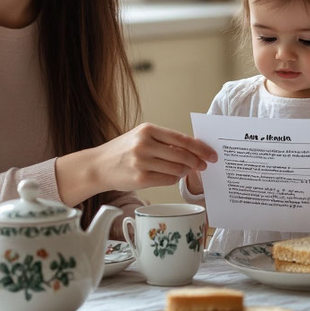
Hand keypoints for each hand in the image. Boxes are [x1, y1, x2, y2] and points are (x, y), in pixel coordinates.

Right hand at [58, 123, 216, 200]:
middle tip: (205, 165)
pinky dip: (174, 179)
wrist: (98, 166)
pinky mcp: (140, 179)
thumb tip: (194, 149)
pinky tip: (173, 176)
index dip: (200, 148)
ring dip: (185, 171)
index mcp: (148, 130)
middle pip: (182, 155)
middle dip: (197, 161)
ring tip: (186, 170)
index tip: (211, 154)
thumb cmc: (123, 151)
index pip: (182, 139)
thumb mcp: (141, 137)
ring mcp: (142, 162)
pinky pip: (167, 180)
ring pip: (176, 169)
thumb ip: (164, 141)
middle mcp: (144, 144)